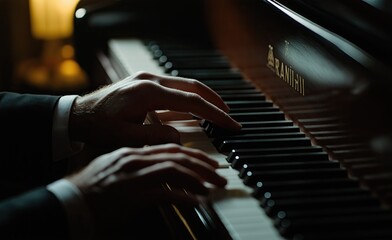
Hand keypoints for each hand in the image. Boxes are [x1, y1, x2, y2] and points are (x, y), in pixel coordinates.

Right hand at [67, 144, 226, 233]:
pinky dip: (185, 196)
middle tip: (220, 174)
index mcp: (133, 152)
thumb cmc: (91, 188)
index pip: (171, 147)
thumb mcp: (116, 168)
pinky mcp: (133, 195)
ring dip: (199, 179)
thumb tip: (162, 168)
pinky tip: (198, 202)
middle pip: (178, 156)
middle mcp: (136, 160)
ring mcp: (134, 176)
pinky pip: (166, 192)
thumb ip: (139, 164)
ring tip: (214, 187)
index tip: (208, 161)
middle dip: (203, 164)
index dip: (193, 154)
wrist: (68, 203)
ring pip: (176, 170)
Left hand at [69, 71, 240, 147]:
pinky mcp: (146, 82)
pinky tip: (197, 108)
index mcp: (148, 92)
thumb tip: (180, 137)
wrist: (77, 114)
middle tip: (231, 117)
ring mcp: (148, 78)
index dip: (215, 115)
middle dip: (216, 102)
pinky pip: (175, 88)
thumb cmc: (97, 127)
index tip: (231, 125)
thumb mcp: (125, 137)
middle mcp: (150, 80)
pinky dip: (190, 97)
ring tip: (220, 112)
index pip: (191, 103)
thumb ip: (155, 136)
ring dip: (205, 97)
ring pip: (186, 85)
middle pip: (193, 87)